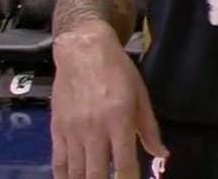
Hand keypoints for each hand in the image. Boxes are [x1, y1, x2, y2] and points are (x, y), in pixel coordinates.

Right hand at [51, 22, 167, 178]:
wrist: (83, 52)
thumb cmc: (118, 71)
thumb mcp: (140, 96)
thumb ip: (149, 128)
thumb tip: (161, 154)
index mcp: (119, 120)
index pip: (125, 162)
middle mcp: (94, 130)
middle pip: (97, 173)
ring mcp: (72, 131)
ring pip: (76, 171)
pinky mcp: (56, 130)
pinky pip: (58, 161)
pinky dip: (64, 176)